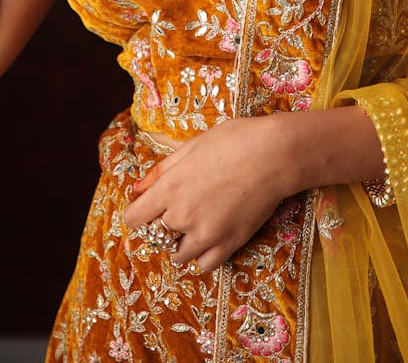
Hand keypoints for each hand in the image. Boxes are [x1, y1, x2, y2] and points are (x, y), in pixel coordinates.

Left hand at [123, 117, 298, 272]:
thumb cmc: (232, 141)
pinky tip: (209, 238)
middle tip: (179, 209)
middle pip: (156, 236)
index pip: (134, 218)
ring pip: (178, 256)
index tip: (146, 208)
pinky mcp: (229, 244)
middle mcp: (183, 215)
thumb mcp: (190, 147)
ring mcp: (206, 233)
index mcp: (170, 188)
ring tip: (195, 224)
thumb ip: (161, 170)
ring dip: (181, 243)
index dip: (138, 213)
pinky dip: (202, 256)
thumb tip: (137, 189)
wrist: (273, 155)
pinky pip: (204, 265)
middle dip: (162, 225)